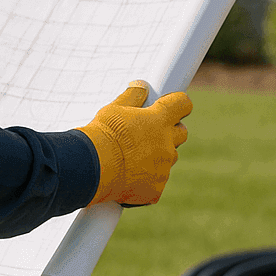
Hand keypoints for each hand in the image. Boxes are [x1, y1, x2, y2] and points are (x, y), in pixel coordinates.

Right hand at [76, 80, 192, 205]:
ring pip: (169, 158)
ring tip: (134, 157)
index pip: (182, 103)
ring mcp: (163, 167)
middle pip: (181, 132)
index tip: (172, 105)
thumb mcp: (114, 109)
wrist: (92, 168)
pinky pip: (157, 182)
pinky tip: (129, 177)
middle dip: (170, 131)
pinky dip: (147, 180)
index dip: (178, 103)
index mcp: (159, 119)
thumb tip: (141, 86)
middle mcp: (167, 143)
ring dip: (158, 156)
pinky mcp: (157, 189)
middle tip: (150, 133)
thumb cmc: (102, 135)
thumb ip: (132, 96)